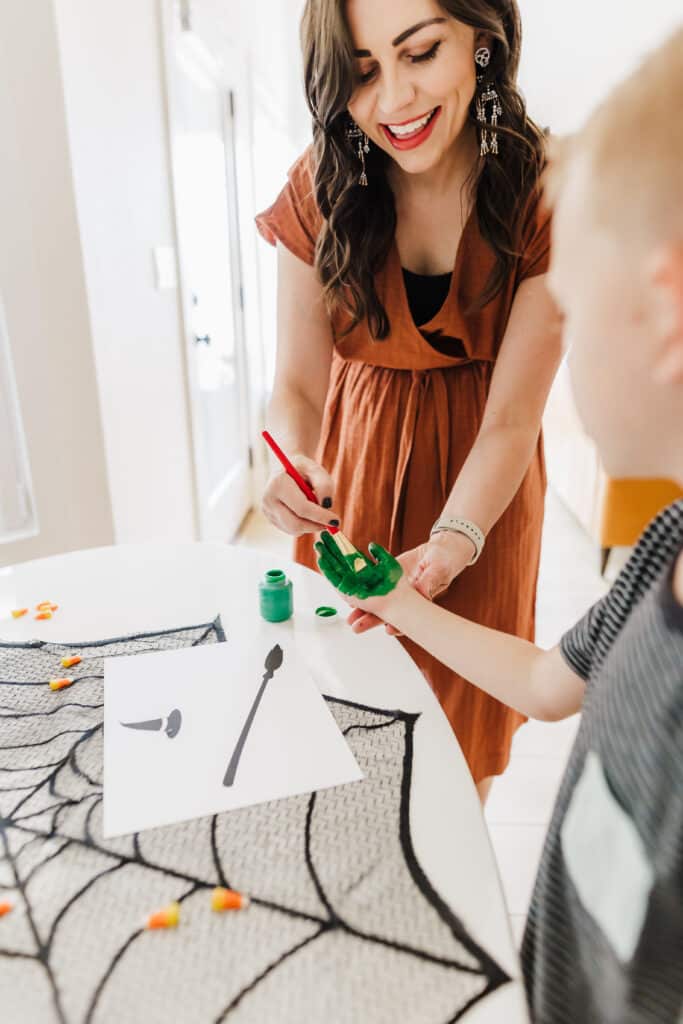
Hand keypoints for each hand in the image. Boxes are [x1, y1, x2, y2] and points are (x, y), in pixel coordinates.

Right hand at [262, 455, 340, 535]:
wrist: (285, 469)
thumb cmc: (303, 469)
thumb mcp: (316, 470)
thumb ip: (324, 485)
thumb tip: (327, 505)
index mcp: (277, 483)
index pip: (301, 508)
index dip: (321, 516)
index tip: (336, 521)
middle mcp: (268, 499)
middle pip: (295, 524)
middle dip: (316, 526)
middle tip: (332, 524)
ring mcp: (267, 511)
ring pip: (294, 530)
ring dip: (311, 525)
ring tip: (316, 509)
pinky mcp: (271, 520)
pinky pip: (291, 530)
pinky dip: (304, 525)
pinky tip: (306, 511)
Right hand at [314, 531, 402, 599]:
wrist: (395, 600)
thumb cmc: (395, 584)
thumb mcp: (388, 563)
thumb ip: (379, 553)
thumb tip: (371, 544)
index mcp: (364, 567)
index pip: (348, 552)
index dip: (341, 543)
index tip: (334, 533)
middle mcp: (355, 575)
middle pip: (339, 558)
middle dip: (330, 547)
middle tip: (322, 535)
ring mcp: (349, 583)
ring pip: (334, 566)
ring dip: (325, 555)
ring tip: (317, 544)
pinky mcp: (345, 591)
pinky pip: (333, 578)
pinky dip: (326, 569)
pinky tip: (320, 558)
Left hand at [347, 530, 475, 634]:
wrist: (440, 549)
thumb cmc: (446, 561)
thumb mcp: (440, 569)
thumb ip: (430, 582)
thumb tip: (422, 593)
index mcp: (420, 599)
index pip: (408, 617)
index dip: (398, 625)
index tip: (388, 630)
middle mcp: (406, 597)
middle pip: (387, 612)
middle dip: (371, 621)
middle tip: (356, 627)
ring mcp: (396, 588)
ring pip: (378, 600)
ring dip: (363, 608)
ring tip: (350, 616)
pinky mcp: (389, 575)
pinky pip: (374, 582)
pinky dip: (363, 587)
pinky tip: (350, 593)